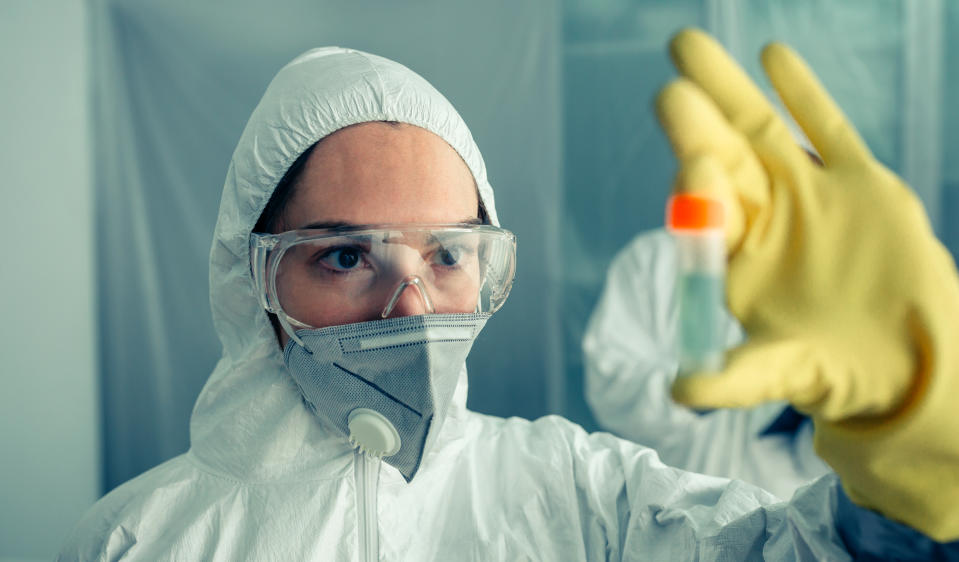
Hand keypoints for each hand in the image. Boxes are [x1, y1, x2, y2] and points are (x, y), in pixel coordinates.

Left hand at [656, 28, 958, 540]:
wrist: (904, 366)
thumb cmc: (833, 373)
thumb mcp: (782, 376)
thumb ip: (735, 380)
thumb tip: (679, 392)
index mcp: (734, 258)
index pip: (706, 214)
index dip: (698, 191)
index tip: (694, 168)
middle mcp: (763, 217)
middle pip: (722, 162)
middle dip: (695, 125)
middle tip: (670, 87)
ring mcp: (808, 194)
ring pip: (762, 132)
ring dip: (730, 92)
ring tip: (689, 49)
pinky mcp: (859, 182)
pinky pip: (827, 129)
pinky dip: (804, 94)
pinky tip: (774, 55)